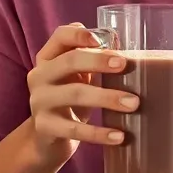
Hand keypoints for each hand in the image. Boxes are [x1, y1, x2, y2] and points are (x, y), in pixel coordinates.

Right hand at [25, 23, 135, 153]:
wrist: (47, 137)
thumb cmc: (69, 98)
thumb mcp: (77, 76)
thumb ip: (94, 60)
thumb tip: (126, 53)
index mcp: (48, 58)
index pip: (60, 36)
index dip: (80, 35)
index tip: (102, 40)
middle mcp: (39, 76)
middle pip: (69, 61)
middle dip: (99, 61)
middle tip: (125, 65)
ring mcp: (39, 102)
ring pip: (75, 94)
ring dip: (107, 97)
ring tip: (133, 103)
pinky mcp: (45, 127)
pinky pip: (74, 129)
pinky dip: (99, 133)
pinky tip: (118, 136)